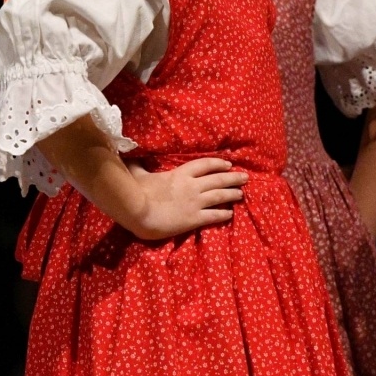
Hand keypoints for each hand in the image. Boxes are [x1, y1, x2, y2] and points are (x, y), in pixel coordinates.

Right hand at [121, 158, 247, 240]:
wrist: (139, 211)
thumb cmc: (136, 191)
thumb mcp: (137, 173)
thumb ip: (138, 165)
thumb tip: (131, 157)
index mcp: (180, 173)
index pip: (204, 165)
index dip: (218, 164)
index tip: (228, 164)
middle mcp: (192, 186)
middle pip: (217, 179)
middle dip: (232, 178)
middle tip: (245, 177)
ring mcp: (195, 202)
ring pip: (219, 196)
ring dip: (232, 194)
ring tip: (241, 193)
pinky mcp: (194, 219)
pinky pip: (214, 215)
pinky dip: (224, 214)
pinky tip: (230, 213)